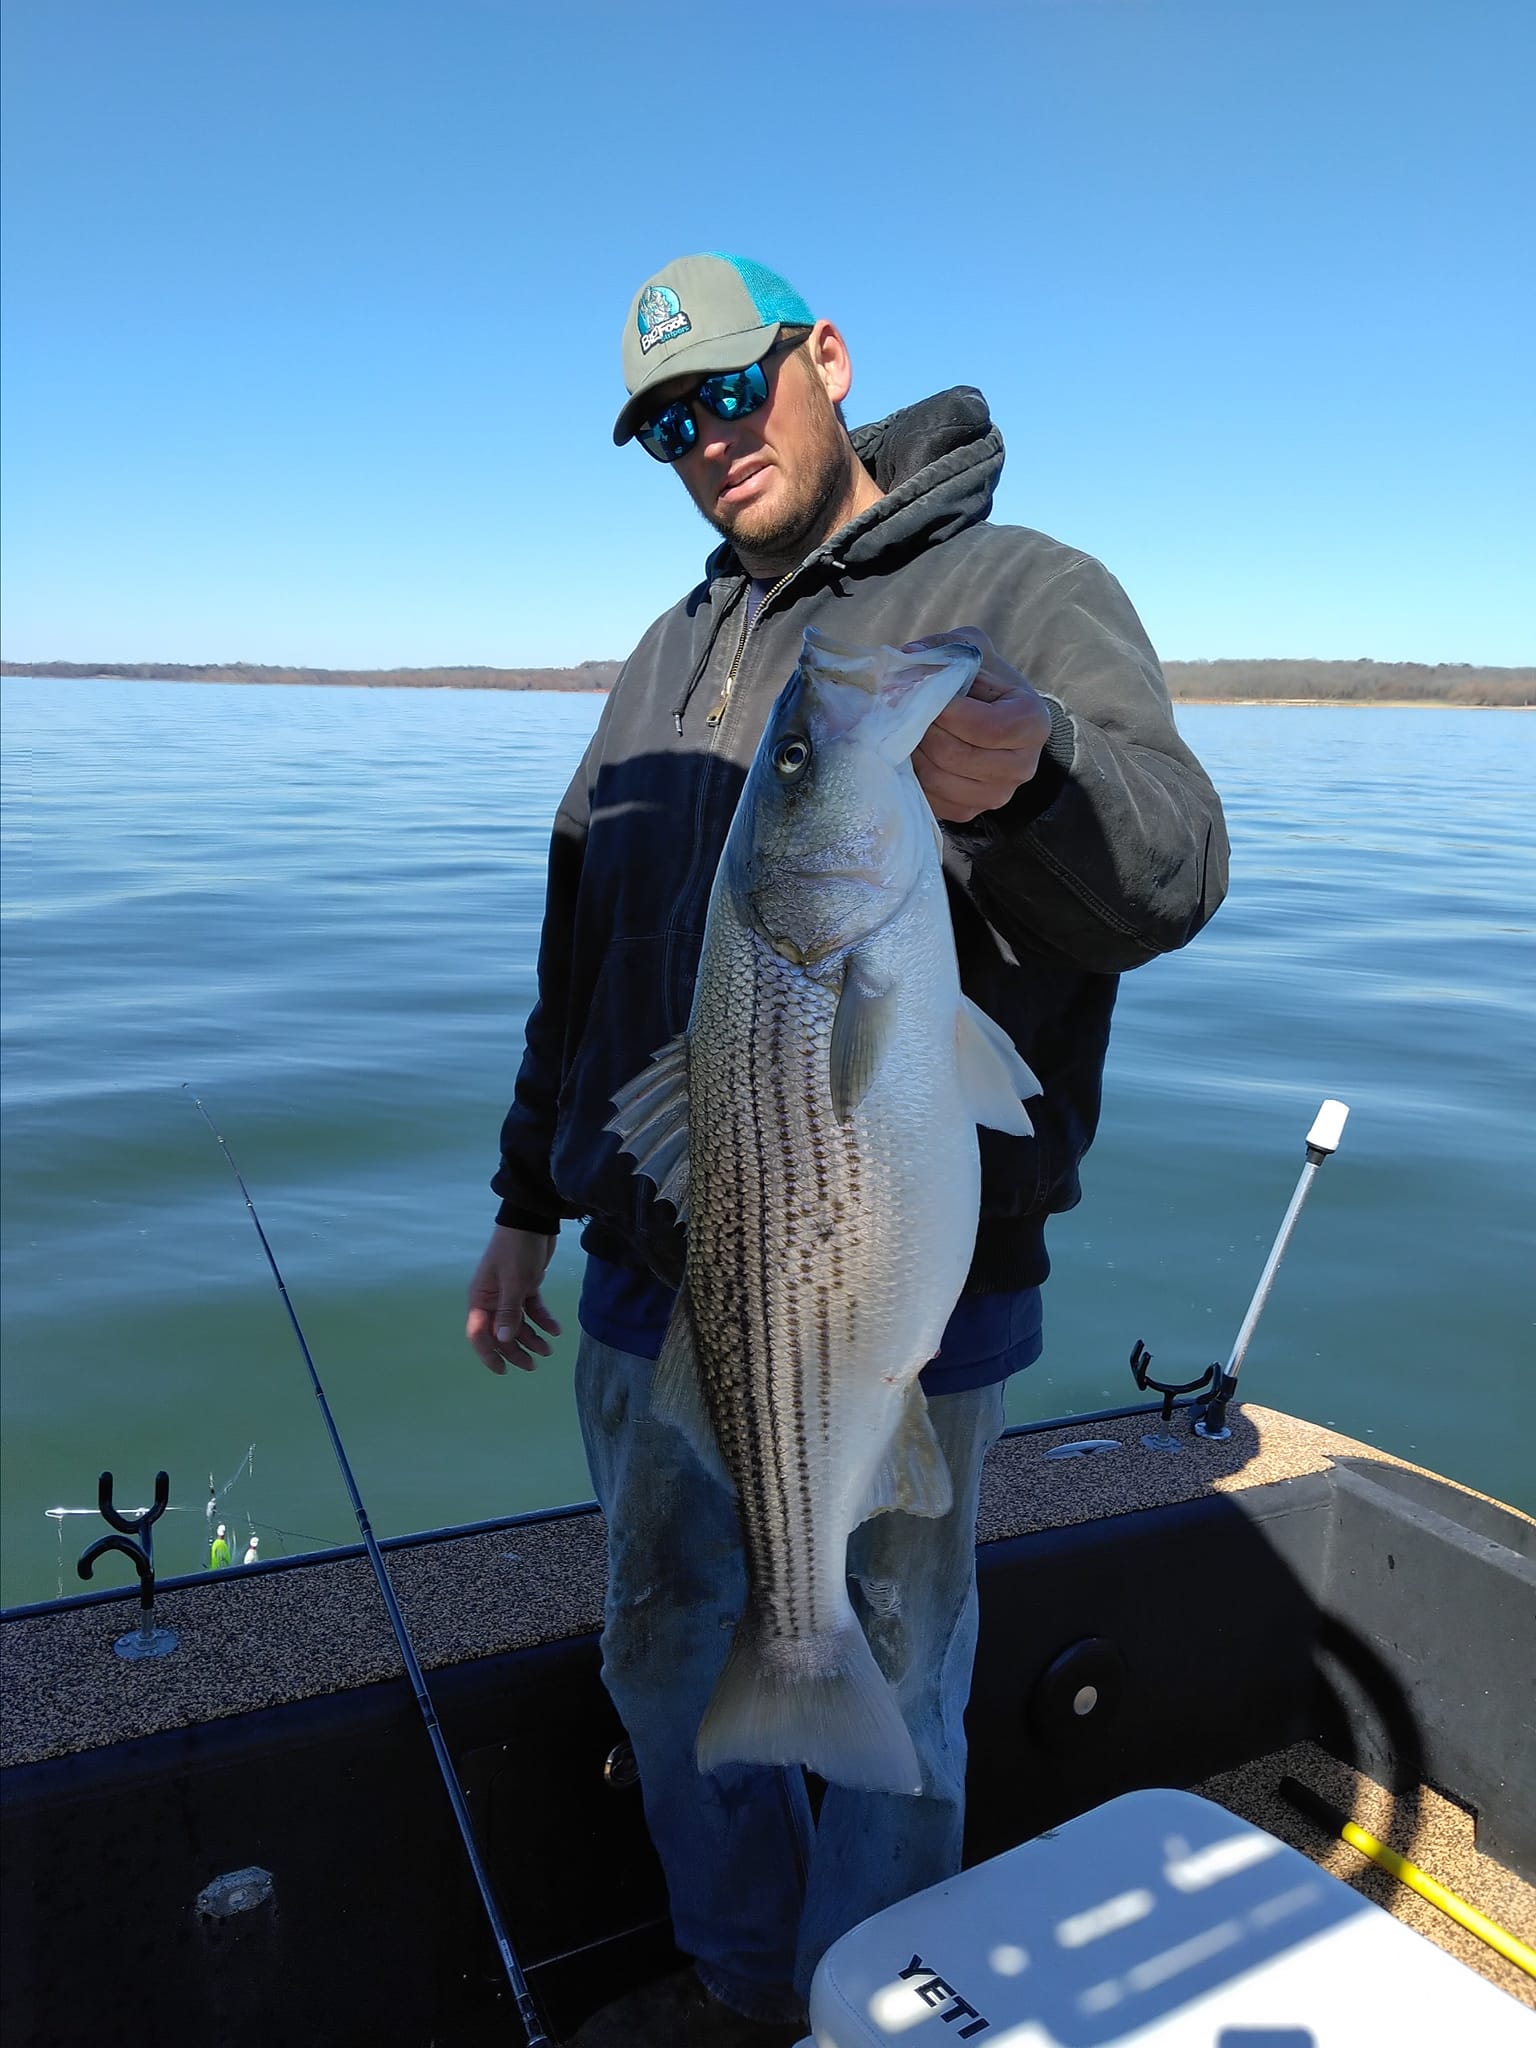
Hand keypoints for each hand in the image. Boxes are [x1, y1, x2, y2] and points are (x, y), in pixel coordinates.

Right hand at [466, 1225, 561, 1374]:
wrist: (533, 1220)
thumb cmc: (516, 1249)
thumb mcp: (514, 1281)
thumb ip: (509, 1311)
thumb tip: (504, 1340)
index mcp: (481, 1298)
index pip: (479, 1334)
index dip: (489, 1354)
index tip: (503, 1370)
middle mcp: (492, 1299)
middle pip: (501, 1333)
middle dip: (516, 1350)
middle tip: (533, 1365)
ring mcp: (509, 1293)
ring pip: (519, 1324)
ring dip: (532, 1337)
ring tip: (549, 1349)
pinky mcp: (526, 1286)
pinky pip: (532, 1310)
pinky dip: (543, 1320)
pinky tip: (556, 1330)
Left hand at [905, 627, 1051, 824]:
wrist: (989, 716)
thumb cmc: (981, 682)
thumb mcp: (970, 652)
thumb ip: (943, 651)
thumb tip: (908, 659)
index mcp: (1032, 723)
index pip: (984, 727)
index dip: (946, 712)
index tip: (922, 693)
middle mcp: (1023, 766)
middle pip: (956, 756)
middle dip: (922, 730)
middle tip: (904, 711)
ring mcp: (997, 795)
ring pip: (938, 779)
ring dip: (912, 752)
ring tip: (905, 729)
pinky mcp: (970, 812)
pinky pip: (931, 799)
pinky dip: (912, 775)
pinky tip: (910, 751)